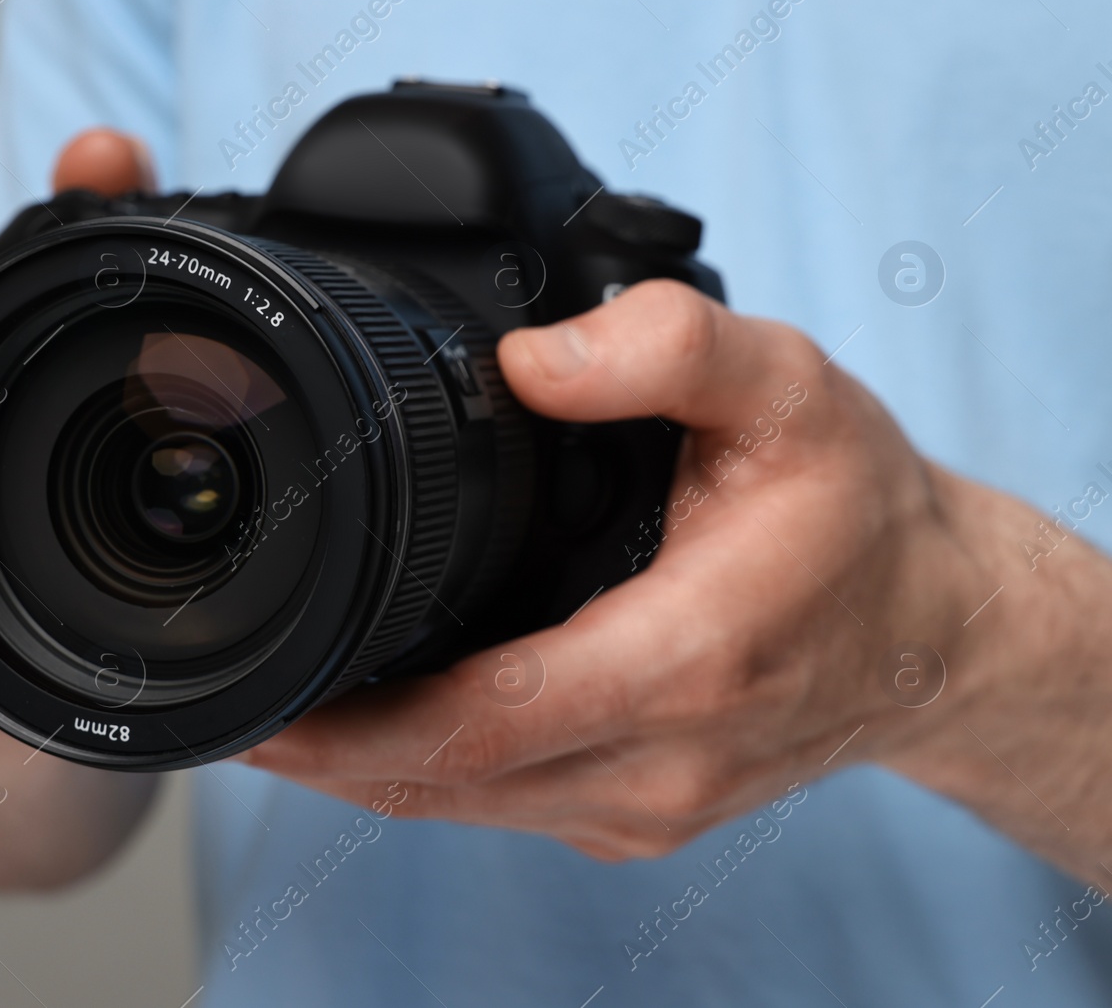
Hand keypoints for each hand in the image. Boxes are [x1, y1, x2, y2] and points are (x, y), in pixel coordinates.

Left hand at [244, 281, 1029, 862]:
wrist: (937, 625)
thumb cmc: (857, 513)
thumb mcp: (786, 389)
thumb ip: (664, 347)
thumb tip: (528, 360)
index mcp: (682, 663)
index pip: (477, 723)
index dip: (349, 727)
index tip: (255, 706)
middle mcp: (658, 762)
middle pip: (444, 781)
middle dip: (322, 754)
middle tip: (228, 701)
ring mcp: (648, 806)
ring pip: (463, 807)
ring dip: (361, 770)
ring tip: (277, 713)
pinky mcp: (641, 818)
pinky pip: (502, 807)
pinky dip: (425, 775)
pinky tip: (376, 730)